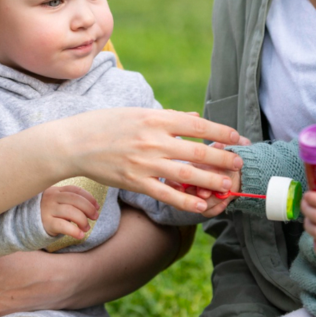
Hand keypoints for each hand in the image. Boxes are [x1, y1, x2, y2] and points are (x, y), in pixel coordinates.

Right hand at [40, 185, 99, 239]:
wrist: (24, 224)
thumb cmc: (47, 213)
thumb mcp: (56, 202)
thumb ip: (70, 201)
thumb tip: (93, 208)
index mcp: (56, 190)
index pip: (76, 190)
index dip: (89, 198)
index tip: (97, 206)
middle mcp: (51, 197)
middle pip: (75, 199)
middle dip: (88, 208)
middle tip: (95, 217)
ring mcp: (47, 210)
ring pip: (70, 211)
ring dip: (82, 220)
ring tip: (87, 227)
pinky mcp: (46, 223)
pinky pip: (63, 226)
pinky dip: (74, 230)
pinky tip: (80, 235)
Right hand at [49, 108, 242, 212]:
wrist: (75, 142)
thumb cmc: (107, 123)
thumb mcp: (138, 112)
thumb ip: (168, 117)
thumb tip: (194, 117)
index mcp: (156, 118)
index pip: (198, 124)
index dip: (222, 132)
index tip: (238, 138)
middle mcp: (154, 139)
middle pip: (198, 150)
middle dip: (223, 157)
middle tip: (240, 163)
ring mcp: (145, 162)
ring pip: (187, 174)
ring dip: (212, 180)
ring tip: (229, 184)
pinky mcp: (136, 181)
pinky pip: (166, 194)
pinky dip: (186, 200)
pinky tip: (202, 204)